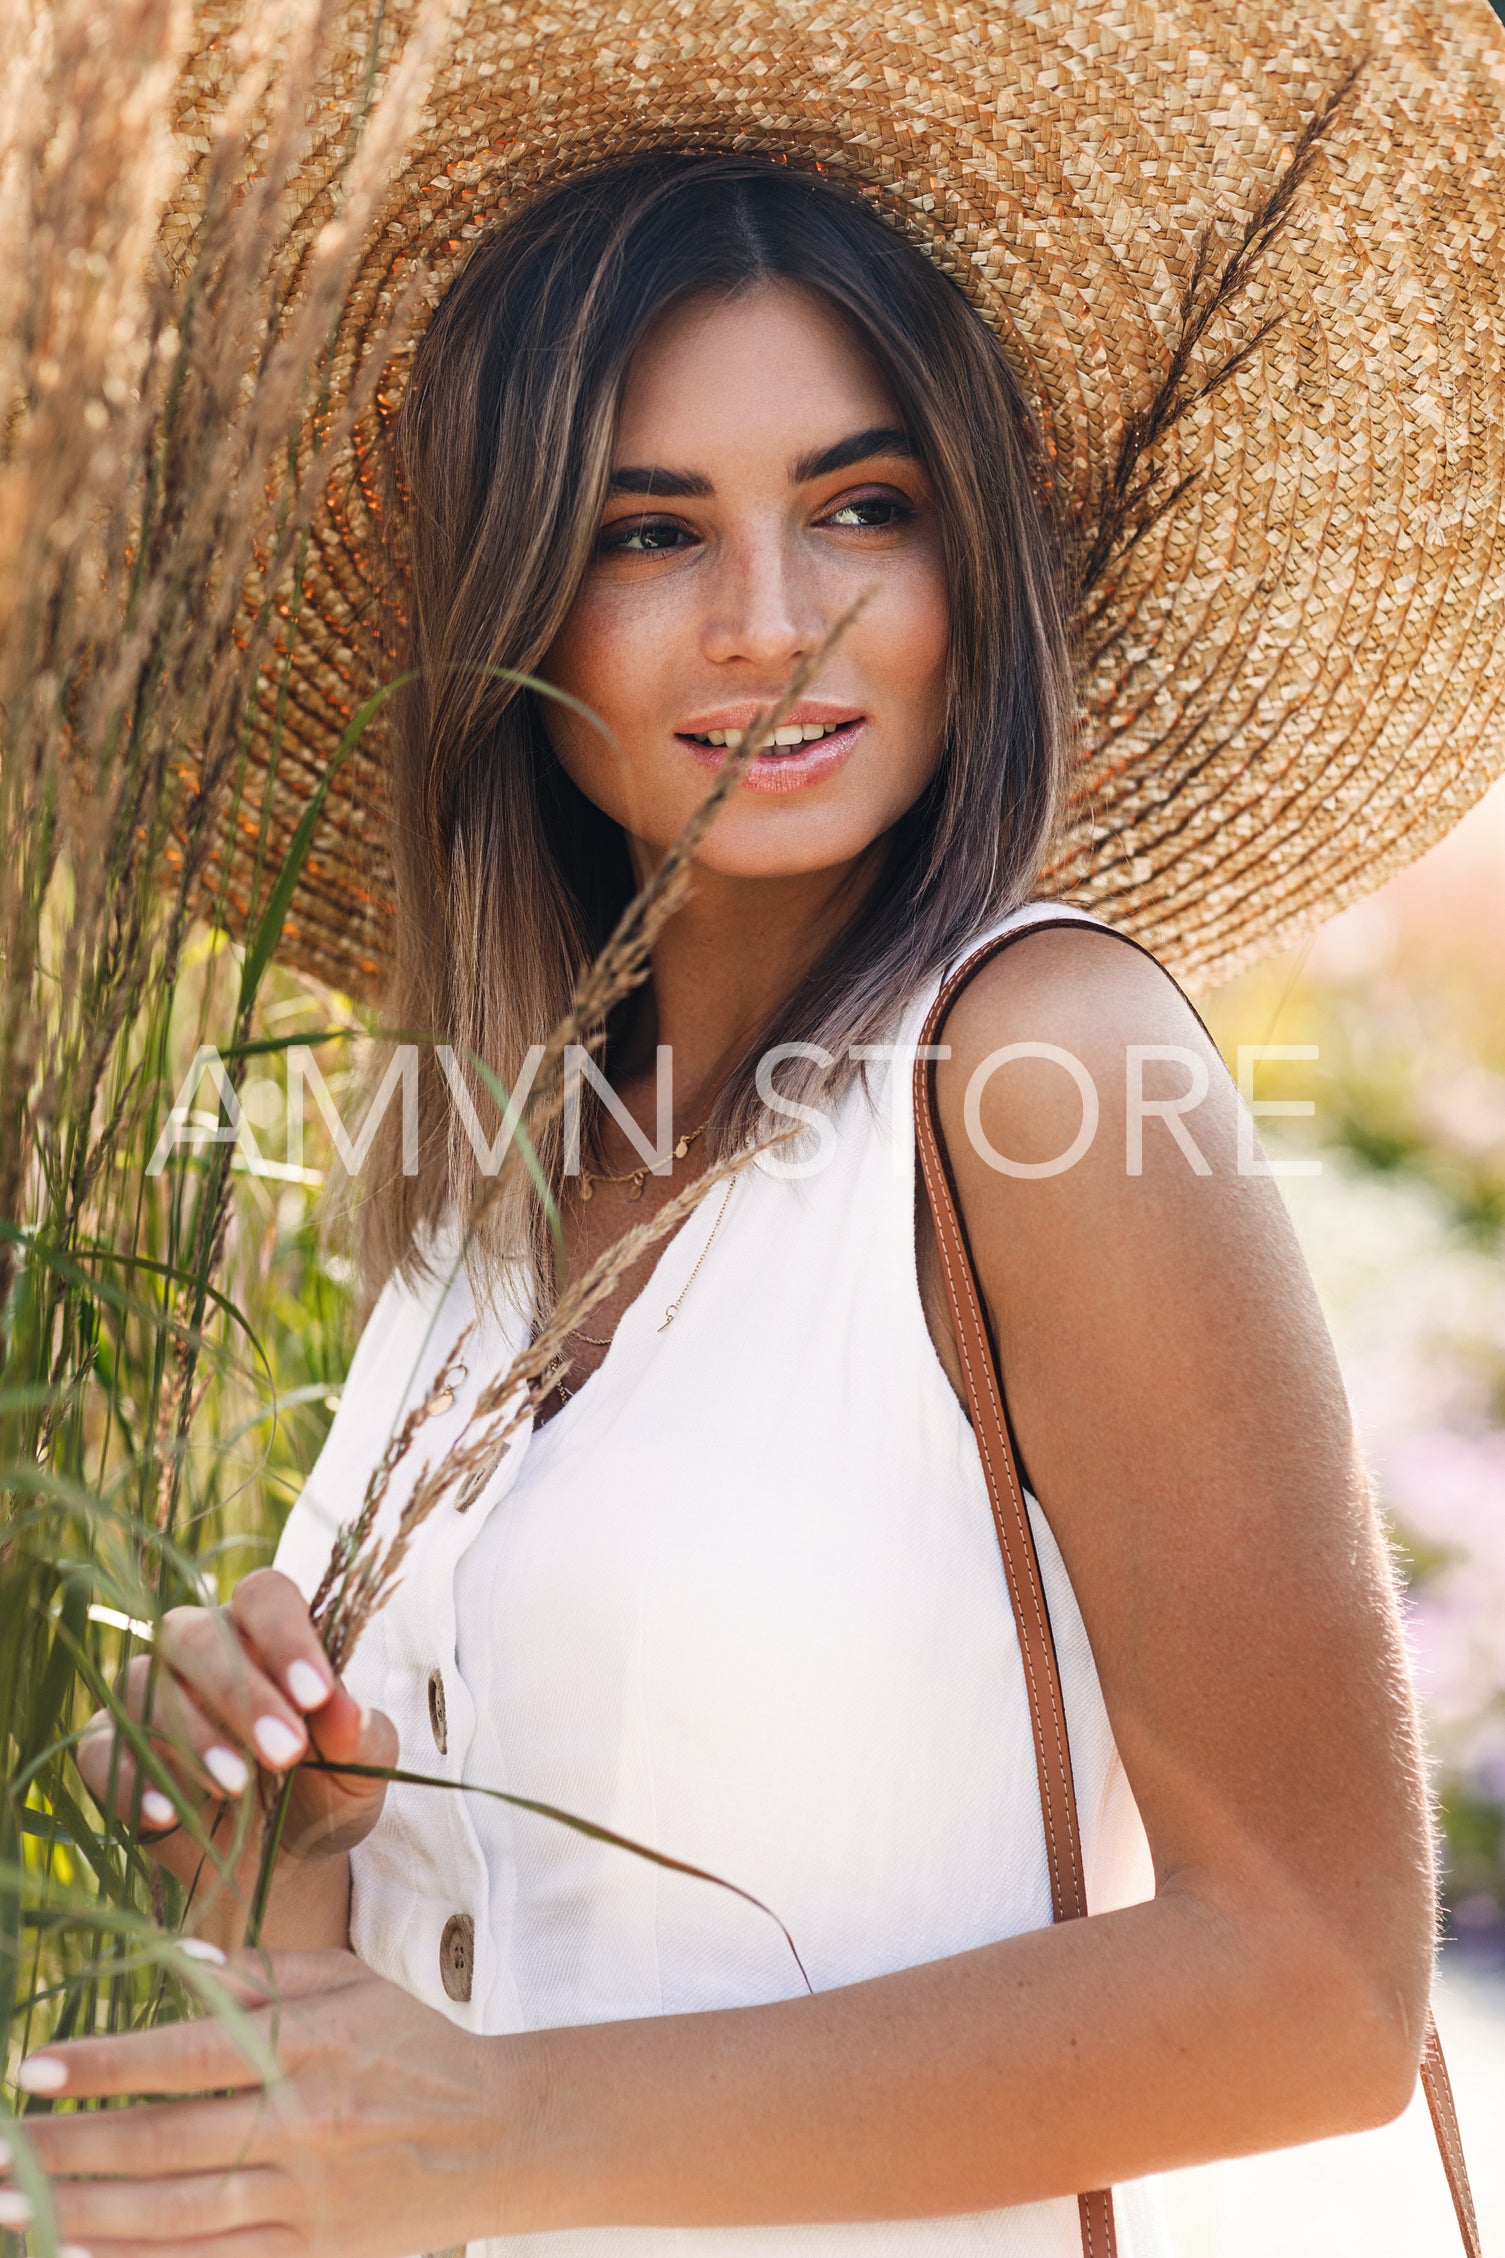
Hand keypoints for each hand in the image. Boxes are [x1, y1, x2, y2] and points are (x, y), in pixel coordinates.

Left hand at [5, 1950, 521, 2256]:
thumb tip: (167, 1959)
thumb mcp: (345, 1982)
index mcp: (310, 2044)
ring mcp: (304, 2202)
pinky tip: (72, 2252)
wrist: (496, 2137)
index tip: (30, 2067)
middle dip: (66, 2146)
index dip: (104, 2063)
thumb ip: (258, 1972)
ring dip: (78, 2211)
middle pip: (163, 2143)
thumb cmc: (407, 2044)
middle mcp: (304, 2125)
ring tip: (7, 2201)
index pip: (188, 2054)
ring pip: (171, 2217)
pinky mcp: (308, 2257)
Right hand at [75, 1569, 396, 1896]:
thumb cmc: (327, 1789)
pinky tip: (168, 1815)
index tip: (316, 1695)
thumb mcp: (361, 1767)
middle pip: (195, 1633)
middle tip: (285, 1752)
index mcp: (264, 1630)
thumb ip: (359, 1734)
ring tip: (236, 1787)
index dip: (287, 1636)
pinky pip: (100, 1750)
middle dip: (239, 1692)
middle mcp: (197, 1648)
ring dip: (192, 1736)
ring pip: (144, 1685)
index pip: (264, 1595)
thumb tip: (346, 1710)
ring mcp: (146, 1696)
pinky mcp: (109, 1751)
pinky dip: (130, 1781)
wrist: (284, 1863)